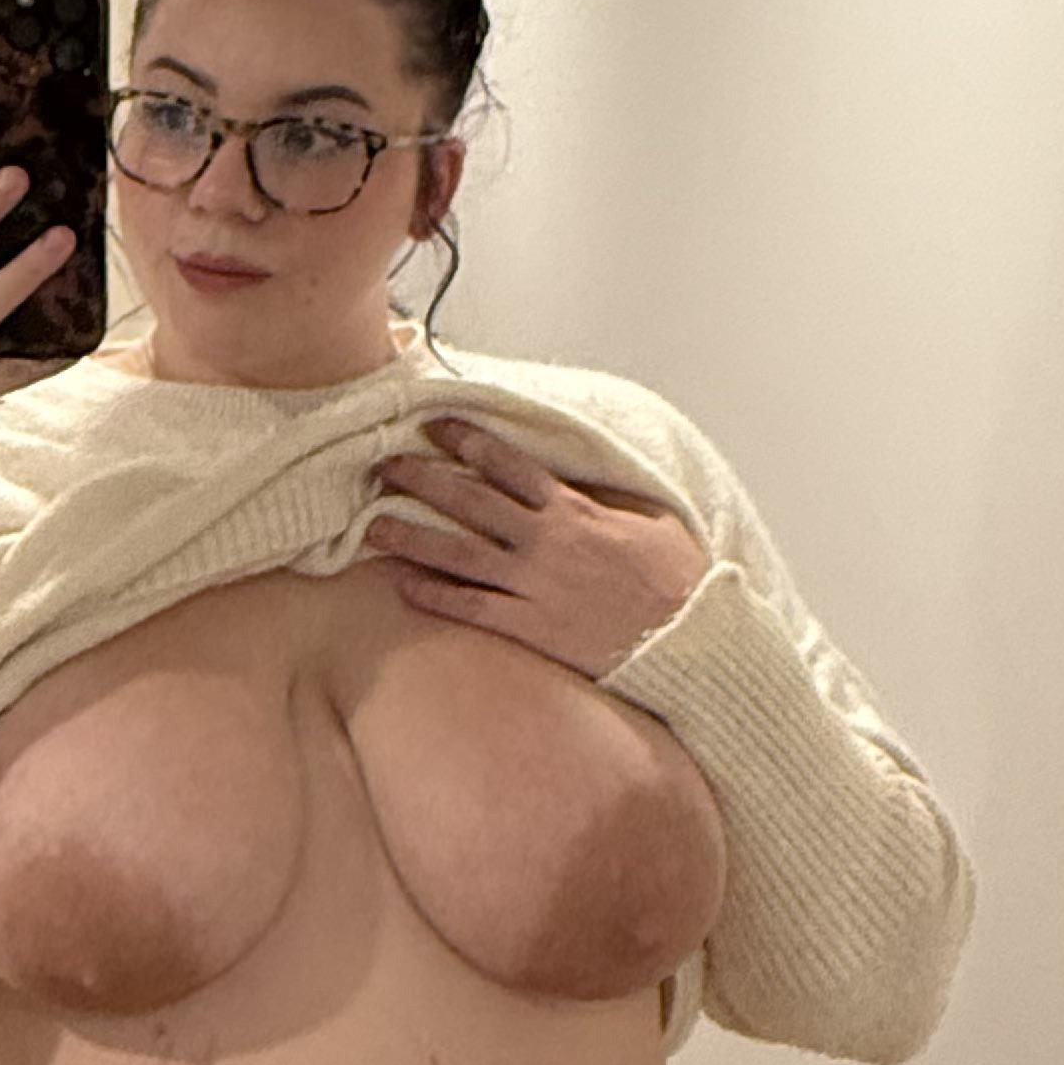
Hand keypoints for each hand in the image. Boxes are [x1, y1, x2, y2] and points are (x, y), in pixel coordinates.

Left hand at [363, 416, 708, 675]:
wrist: (689, 639)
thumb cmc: (678, 580)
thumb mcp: (652, 520)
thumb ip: (608, 499)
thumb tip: (580, 479)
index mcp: (574, 510)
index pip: (509, 465)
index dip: (468, 442)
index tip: (434, 426)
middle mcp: (545, 542)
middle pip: (470, 502)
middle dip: (423, 479)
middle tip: (383, 466)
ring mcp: (534, 585)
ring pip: (459, 553)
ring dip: (412, 537)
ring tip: (374, 526)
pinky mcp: (532, 627)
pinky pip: (473, 608)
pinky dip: (436, 596)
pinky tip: (402, 586)